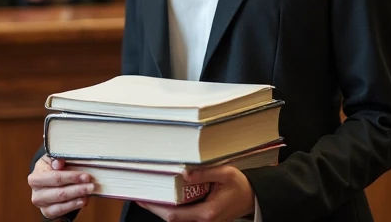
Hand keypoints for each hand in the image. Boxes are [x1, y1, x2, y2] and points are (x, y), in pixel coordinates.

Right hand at [28, 155, 94, 218]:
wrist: (46, 180)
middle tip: (91, 186)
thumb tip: (59, 162)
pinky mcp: (47, 212)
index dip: (71, 177)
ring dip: (77, 197)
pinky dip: (73, 206)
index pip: (55, 178)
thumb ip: (56, 158)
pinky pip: (61, 211)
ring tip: (89, 192)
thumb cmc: (51, 167)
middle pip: (59, 192)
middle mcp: (36, 193)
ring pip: (62, 202)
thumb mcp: (52, 159)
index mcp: (35, 177)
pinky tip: (83, 200)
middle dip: (78, 189)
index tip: (86, 176)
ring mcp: (41, 204)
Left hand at [136, 166, 254, 221]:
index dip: (156, 207)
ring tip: (149, 193)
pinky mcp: (202, 219)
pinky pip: (183, 216)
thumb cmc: (240, 186)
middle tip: (140, 194)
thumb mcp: (226, 174)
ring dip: (162, 207)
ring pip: (176, 218)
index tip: (143, 199)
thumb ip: (205, 173)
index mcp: (208, 212)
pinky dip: (171, 208)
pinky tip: (164, 197)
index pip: (175, 214)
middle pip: (172, 219)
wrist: (251, 197)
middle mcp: (204, 221)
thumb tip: (184, 173)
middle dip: (155, 207)